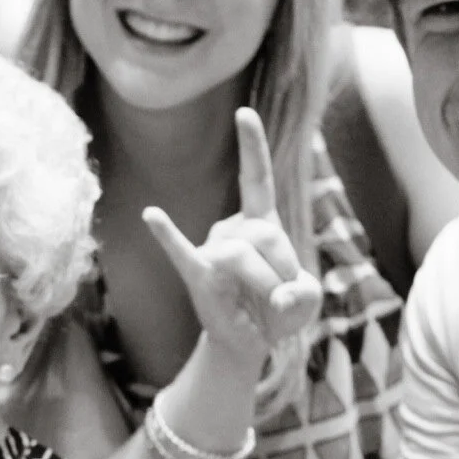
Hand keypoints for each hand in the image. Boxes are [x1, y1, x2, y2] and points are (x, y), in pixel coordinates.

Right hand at [141, 108, 322, 373]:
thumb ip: (304, 296)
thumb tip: (276, 301)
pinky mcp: (198, 276)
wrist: (249, 345)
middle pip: (264, 233)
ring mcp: (212, 251)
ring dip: (263, 284)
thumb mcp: (307, 301)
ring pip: (240, 255)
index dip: (252, 146)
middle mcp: (233, 229)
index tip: (244, 113)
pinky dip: (168, 234)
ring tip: (264, 307)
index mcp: (261, 223)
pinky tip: (152, 215)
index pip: (256, 178)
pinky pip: (181, 252)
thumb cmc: (278, 312)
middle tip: (282, 297)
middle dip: (282, 268)